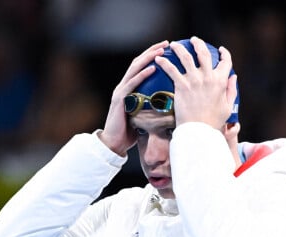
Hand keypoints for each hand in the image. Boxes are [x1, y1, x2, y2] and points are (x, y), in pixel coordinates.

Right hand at [99, 40, 168, 155]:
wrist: (114, 143)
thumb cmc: (130, 133)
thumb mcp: (143, 118)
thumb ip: (151, 109)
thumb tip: (170, 109)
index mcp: (129, 89)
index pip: (141, 68)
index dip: (153, 57)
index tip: (167, 49)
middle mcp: (123, 86)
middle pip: (138, 63)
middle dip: (152, 51)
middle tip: (167, 44)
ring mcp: (120, 91)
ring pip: (135, 69)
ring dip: (148, 58)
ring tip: (161, 51)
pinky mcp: (119, 99)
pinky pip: (132, 83)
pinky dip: (142, 74)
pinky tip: (153, 68)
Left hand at [155, 36, 237, 130]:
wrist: (198, 131)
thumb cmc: (213, 122)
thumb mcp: (227, 106)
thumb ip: (231, 90)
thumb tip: (233, 77)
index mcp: (221, 81)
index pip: (226, 62)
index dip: (225, 54)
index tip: (221, 50)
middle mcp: (208, 77)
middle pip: (204, 53)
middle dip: (198, 43)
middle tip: (193, 40)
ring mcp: (194, 80)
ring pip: (186, 57)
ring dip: (179, 48)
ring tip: (173, 45)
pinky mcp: (181, 86)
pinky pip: (171, 69)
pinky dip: (164, 62)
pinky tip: (158, 59)